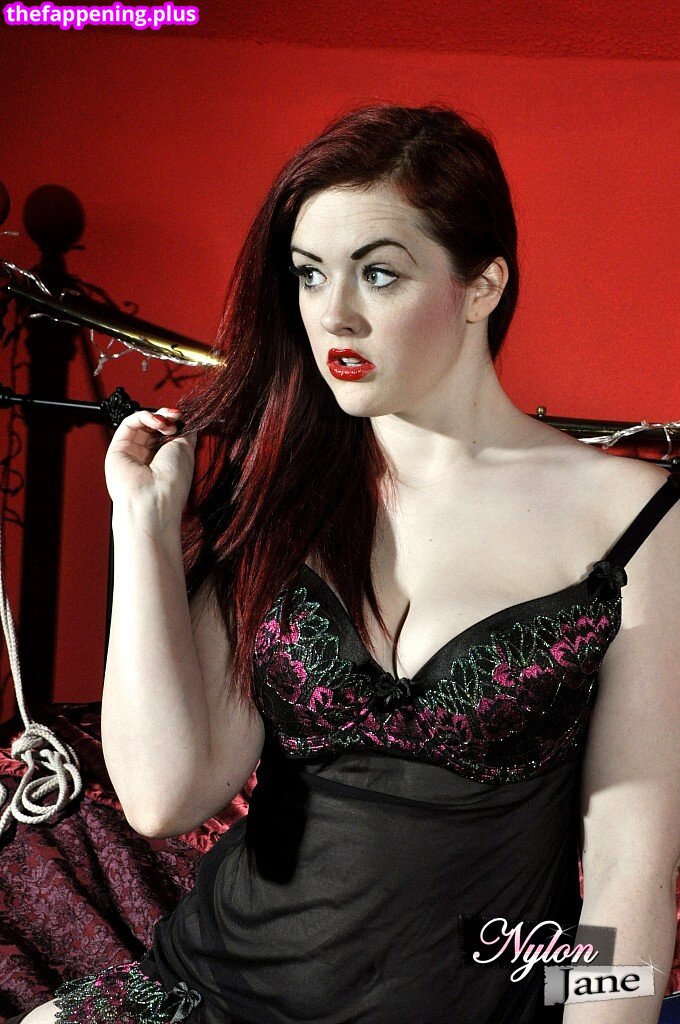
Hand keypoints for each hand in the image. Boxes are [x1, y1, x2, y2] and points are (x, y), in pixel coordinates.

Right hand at [104, 407, 197, 525]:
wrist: (154, 499)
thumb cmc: (172, 482)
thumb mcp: (186, 451)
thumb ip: (185, 433)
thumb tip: (186, 419)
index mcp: (165, 460)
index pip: (166, 432)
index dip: (174, 422)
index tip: (183, 418)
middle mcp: (148, 456)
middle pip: (153, 426)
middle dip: (167, 417)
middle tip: (176, 418)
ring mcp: (132, 452)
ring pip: (141, 422)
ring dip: (157, 417)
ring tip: (167, 424)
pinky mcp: (118, 448)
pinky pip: (129, 423)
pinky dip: (145, 417)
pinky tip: (157, 423)